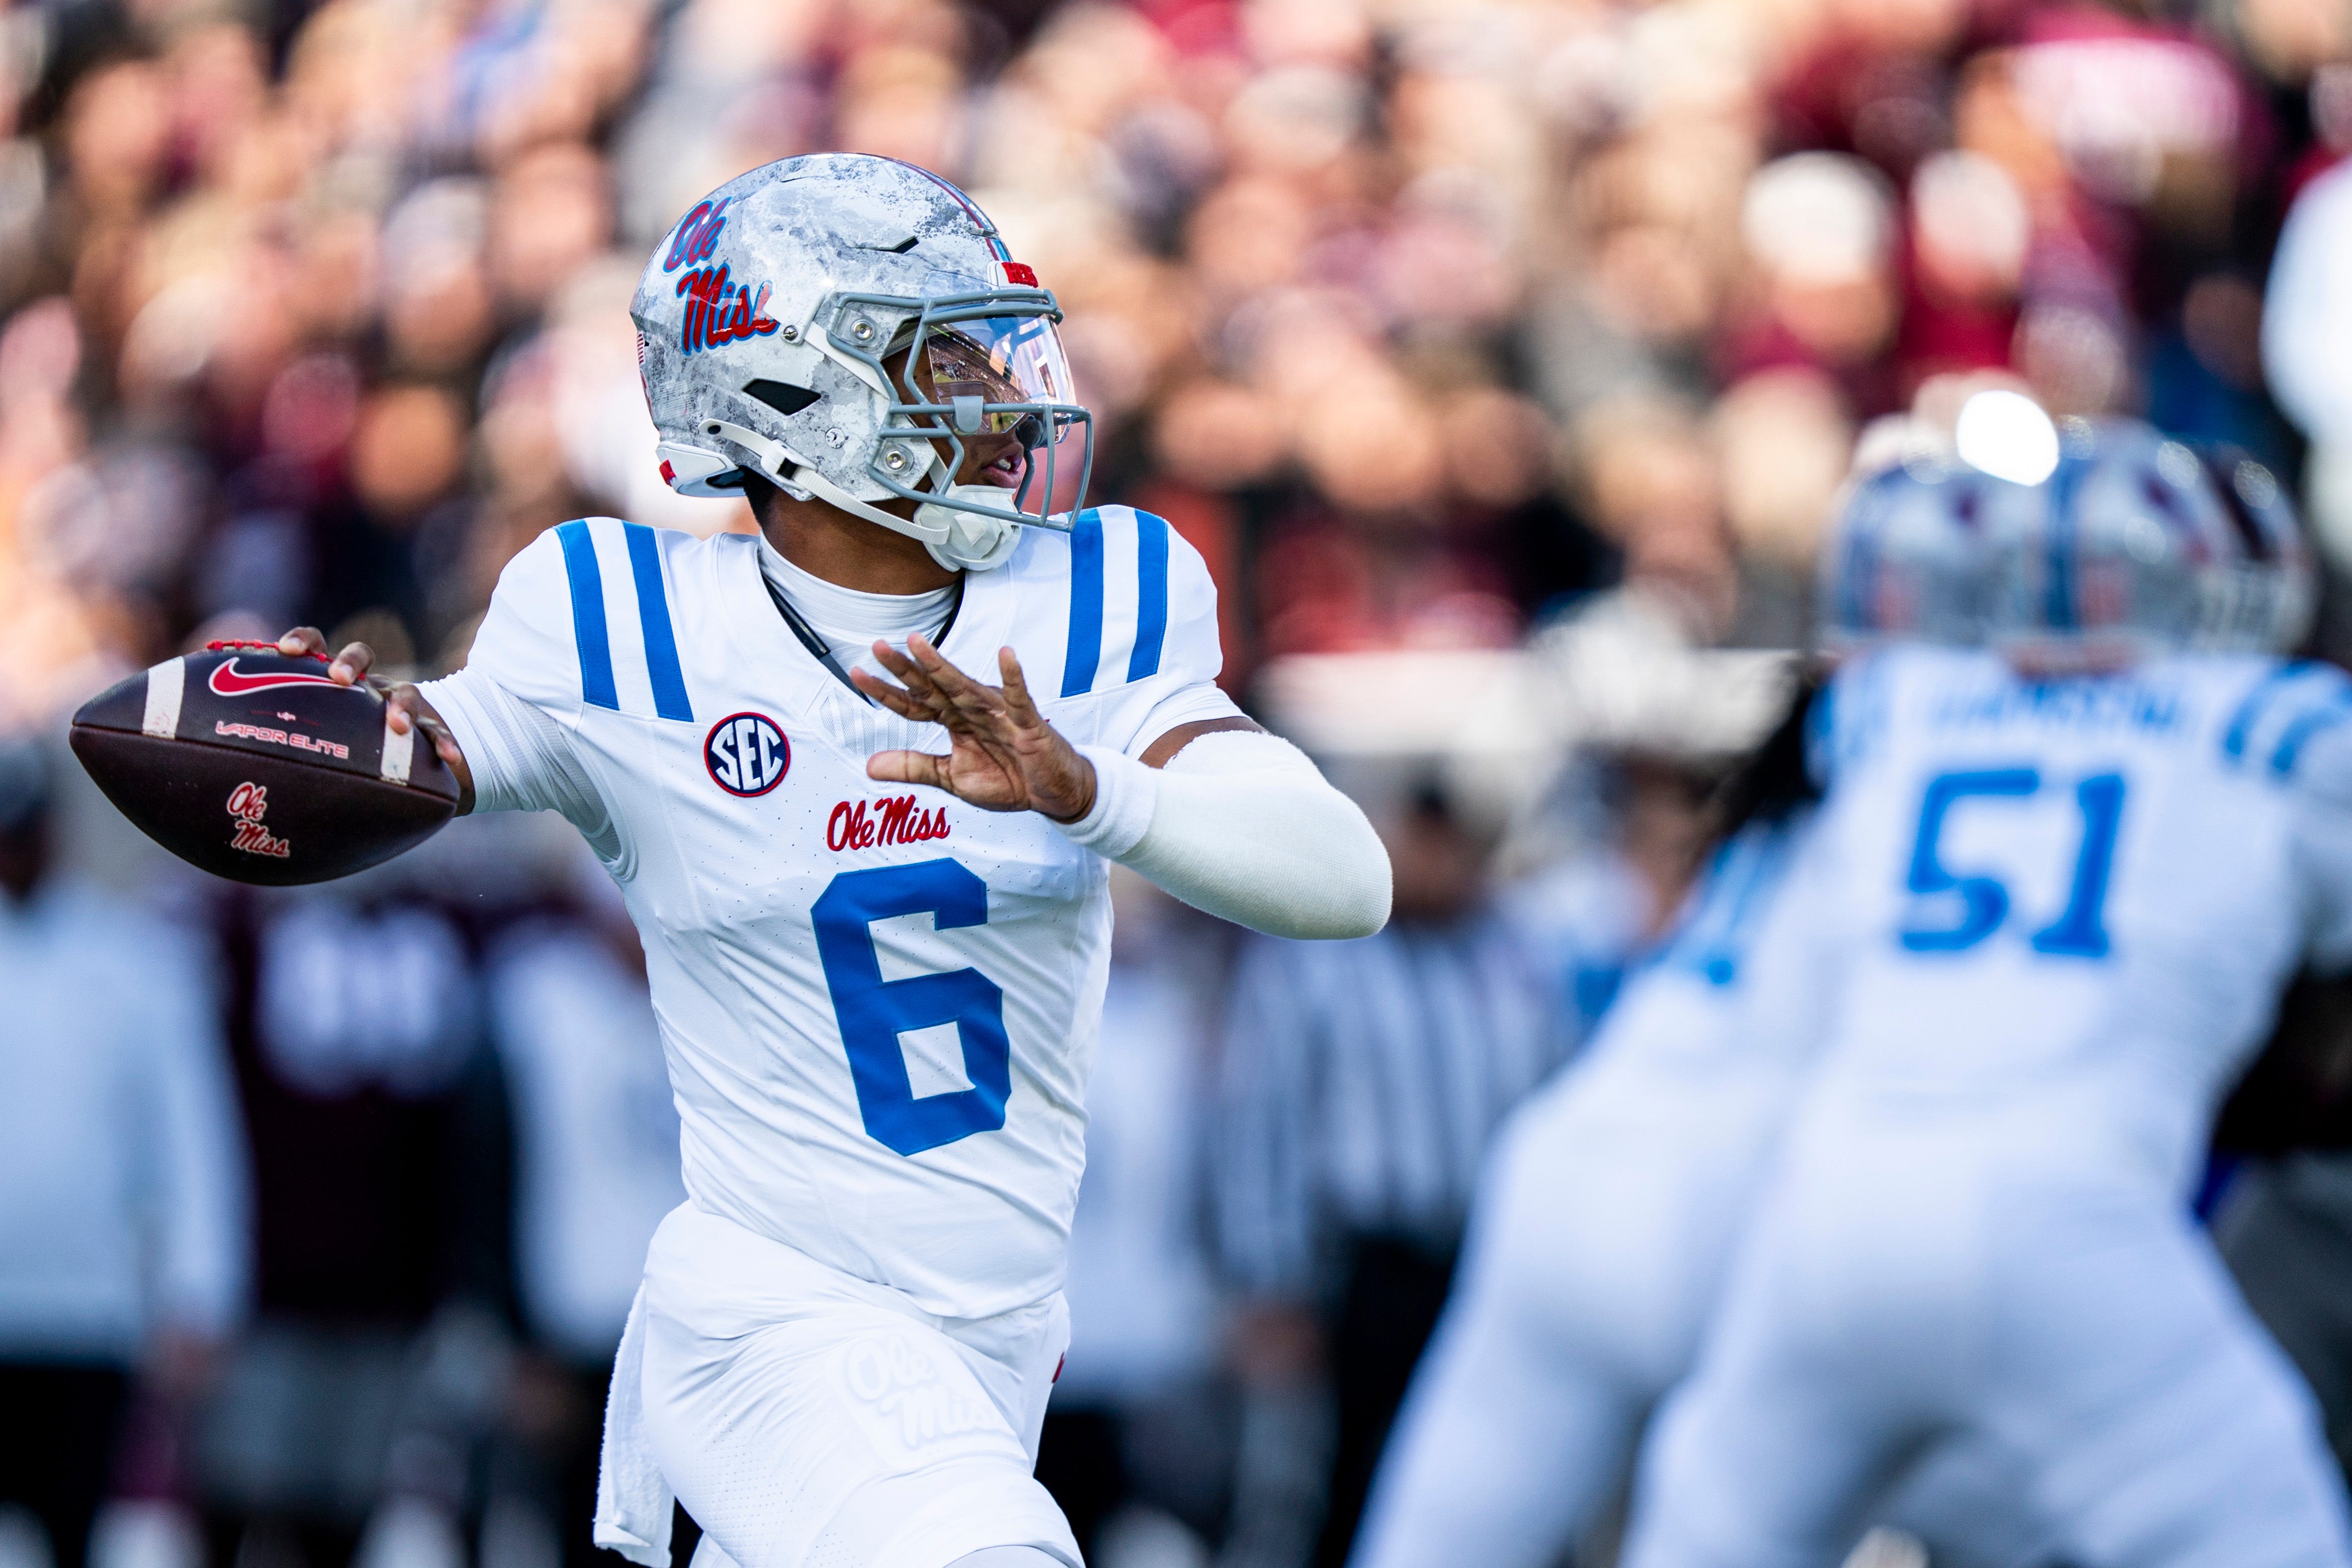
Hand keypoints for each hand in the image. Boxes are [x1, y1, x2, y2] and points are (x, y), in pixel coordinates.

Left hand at [276, 627, 473, 806]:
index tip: (286, 651)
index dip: (302, 642)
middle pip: (360, 654)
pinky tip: (450, 758)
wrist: (394, 761)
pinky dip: (445, 741)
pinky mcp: (427, 726)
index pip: (314, 647)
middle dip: (350, 661)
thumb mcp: (301, 747)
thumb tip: (201, 781)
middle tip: (341, 679)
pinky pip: (439, 731)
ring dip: (401, 703)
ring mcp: (397, 704)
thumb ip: (268, 751)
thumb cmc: (333, 756)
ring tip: (397, 725)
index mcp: (328, 682)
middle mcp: (365, 686)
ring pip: (406, 689)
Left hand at [851, 635, 1095, 820]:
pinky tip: (1007, 654)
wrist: (1050, 795)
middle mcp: (972, 710)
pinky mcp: (1026, 723)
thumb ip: (914, 768)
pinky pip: (1019, 698)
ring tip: (918, 644)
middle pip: (933, 687)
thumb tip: (869, 766)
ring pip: (965, 686)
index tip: (857, 673)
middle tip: (878, 646)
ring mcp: (999, 714)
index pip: (914, 704)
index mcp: (954, 721)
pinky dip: (1013, 677)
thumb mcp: (953, 778)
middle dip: (906, 668)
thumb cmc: (1008, 780)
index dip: (886, 692)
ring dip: (942, 666)